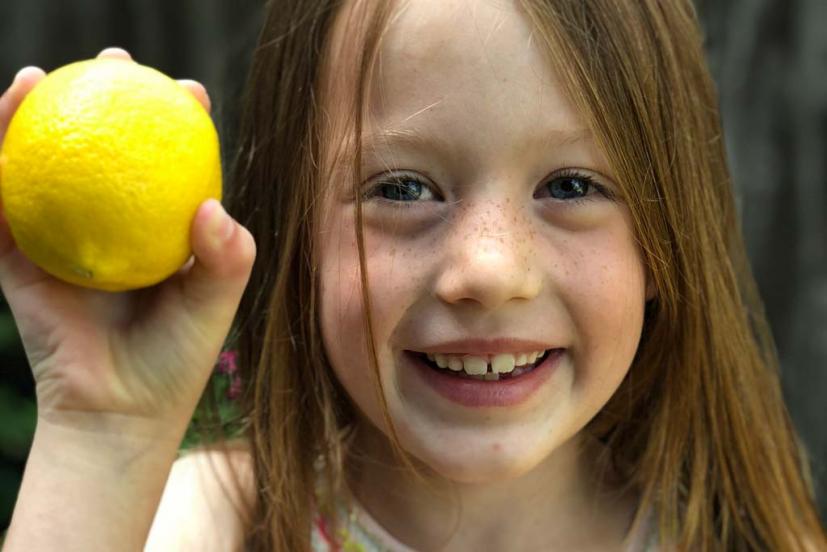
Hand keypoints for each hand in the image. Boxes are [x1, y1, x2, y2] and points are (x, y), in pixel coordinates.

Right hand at [0, 47, 255, 439]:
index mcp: (158, 227)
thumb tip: (211, 204)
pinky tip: (3, 125)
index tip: (190, 92)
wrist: (119, 410)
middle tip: (117, 61)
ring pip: (45, 163)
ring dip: (36, 113)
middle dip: (108, 95)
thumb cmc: (177, 357)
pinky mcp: (17, 259)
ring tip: (43, 76)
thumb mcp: (216, 302)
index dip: (178, 120)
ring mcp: (61, 236)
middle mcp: (111, 223)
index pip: (169, 160)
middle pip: (106, 146)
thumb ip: (229, 255)